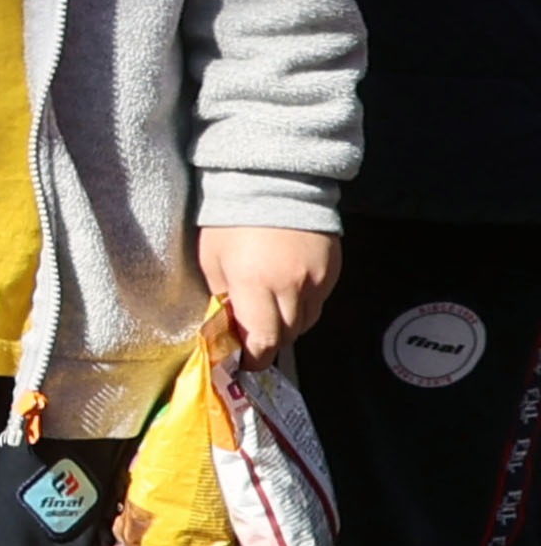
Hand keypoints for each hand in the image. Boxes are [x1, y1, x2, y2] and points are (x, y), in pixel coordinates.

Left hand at [197, 225, 337, 363]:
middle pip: (287, 335)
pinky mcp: (333, 270)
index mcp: (255, 285)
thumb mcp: (212, 260)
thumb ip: (222, 297)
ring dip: (288, 325)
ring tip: (270, 312)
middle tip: (254, 339)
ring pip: (307, 322)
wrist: (273, 183)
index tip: (245, 363)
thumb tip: (230, 325)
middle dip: (269, 342)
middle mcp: (291, 286)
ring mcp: (317, 278)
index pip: (263, 340)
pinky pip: (320, 301)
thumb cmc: (231, 221)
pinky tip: (288, 291)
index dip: (255, 358)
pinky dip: (304, 305)